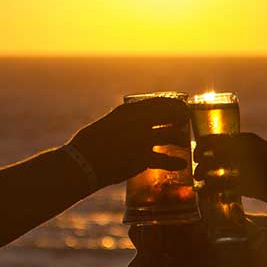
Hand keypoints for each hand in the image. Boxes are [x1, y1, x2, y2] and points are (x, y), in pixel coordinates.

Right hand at [68, 97, 192, 186]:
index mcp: (127, 110)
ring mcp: (141, 140)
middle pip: (170, 114)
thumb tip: (137, 125)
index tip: (179, 106)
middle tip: (185, 121)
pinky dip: (175, 162)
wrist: (81, 163)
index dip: (172, 104)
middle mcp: (138, 121)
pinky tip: (181, 164)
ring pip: (172, 136)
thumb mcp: (107, 123)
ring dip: (180, 139)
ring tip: (183, 143)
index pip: (158, 101)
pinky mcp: (142, 159)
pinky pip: (165, 160)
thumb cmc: (89, 144)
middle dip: (182, 117)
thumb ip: (124, 122)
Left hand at [194, 132, 266, 208]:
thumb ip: (247, 155)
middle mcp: (243, 149)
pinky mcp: (246, 185)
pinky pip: (220, 186)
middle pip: (209, 152)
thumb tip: (226, 160)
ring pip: (211, 169)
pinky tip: (209, 195)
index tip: (198, 153)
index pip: (215, 137)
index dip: (202, 145)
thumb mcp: (265, 155)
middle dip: (199, 161)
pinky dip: (211, 191)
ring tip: (200, 184)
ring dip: (202, 176)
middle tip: (197, 172)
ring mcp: (244, 167)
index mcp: (249, 139)